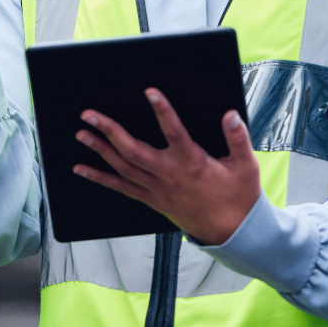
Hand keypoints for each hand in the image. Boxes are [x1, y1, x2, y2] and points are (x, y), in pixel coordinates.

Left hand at [73, 88, 261, 245]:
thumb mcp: (246, 167)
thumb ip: (238, 139)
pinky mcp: (152, 200)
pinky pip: (121, 188)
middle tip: (89, 114)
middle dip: (109, 131)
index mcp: (192, 163)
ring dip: (100, 150)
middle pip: (133, 151)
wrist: (232, 234)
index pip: (174, 133)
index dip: (163, 111)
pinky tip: (81, 170)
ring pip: (122, 168)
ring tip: (81, 134)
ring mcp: (157, 190)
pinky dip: (100, 178)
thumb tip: (230, 115)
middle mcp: (169, 176)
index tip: (150, 92)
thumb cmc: (238, 198)